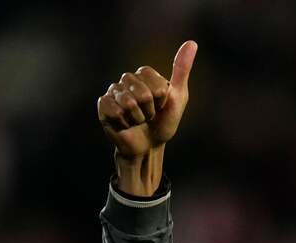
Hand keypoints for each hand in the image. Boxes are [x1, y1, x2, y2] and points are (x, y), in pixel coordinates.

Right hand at [97, 40, 196, 194]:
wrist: (149, 146)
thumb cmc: (164, 122)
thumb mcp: (178, 97)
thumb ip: (182, 69)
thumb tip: (192, 43)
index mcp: (144, 74)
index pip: (154, 81)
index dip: (161, 99)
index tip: (161, 105)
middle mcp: (126, 80)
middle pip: (141, 92)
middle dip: (150, 110)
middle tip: (149, 116)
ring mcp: (113, 92)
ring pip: (127, 102)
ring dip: (138, 118)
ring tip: (138, 121)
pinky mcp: (103, 106)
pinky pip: (113, 110)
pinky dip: (124, 123)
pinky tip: (125, 125)